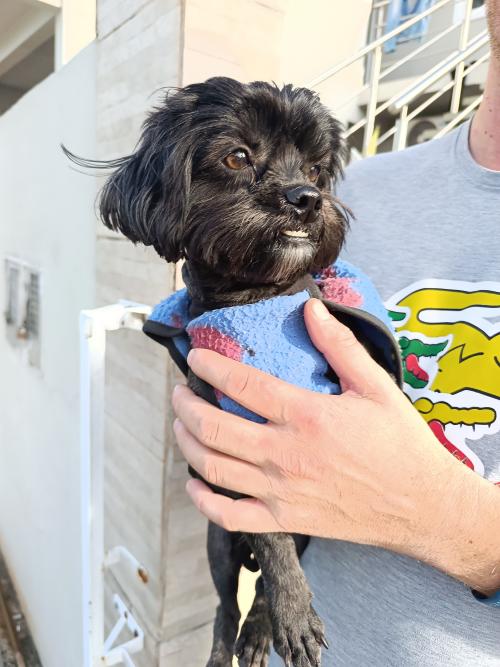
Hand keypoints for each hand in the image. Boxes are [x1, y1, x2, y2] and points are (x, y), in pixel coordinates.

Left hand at [172, 299, 499, 593]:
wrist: (421, 505)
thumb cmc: (400, 443)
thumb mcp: (375, 386)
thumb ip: (340, 345)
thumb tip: (312, 308)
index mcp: (306, 416)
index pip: (242, 384)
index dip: (211, 366)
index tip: (195, 355)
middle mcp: (285, 454)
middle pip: (215, 427)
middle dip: (186, 406)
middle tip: (179, 392)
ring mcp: (281, 491)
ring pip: (214, 468)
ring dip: (187, 444)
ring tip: (180, 425)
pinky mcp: (285, 521)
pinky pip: (231, 516)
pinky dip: (205, 501)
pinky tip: (194, 484)